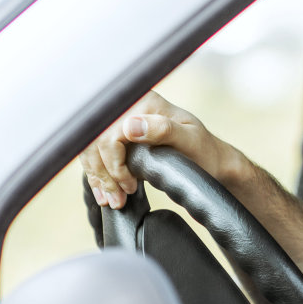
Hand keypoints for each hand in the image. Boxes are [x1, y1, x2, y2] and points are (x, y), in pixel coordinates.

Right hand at [79, 91, 248, 208]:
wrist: (210, 161)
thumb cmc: (204, 151)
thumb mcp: (190, 140)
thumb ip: (163, 129)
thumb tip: (130, 126)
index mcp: (145, 102)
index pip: (109, 133)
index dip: (114, 163)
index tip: (130, 186)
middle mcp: (130, 108)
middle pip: (95, 142)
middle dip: (103, 175)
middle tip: (118, 200)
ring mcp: (123, 122)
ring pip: (92, 150)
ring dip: (98, 178)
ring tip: (112, 201)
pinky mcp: (120, 137)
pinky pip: (97, 155)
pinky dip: (98, 176)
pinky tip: (104, 193)